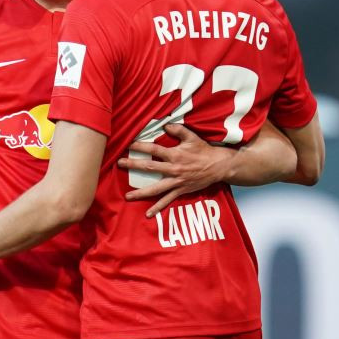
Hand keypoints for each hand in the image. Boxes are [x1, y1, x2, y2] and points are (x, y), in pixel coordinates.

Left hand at [119, 123, 234, 217]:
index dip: (140, 146)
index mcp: (174, 155)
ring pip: (156, 188)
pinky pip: (168, 200)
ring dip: (141, 192)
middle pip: (150, 167)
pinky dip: (158, 207)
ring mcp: (177, 181)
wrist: (219, 166)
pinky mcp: (181, 190)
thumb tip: (165, 125)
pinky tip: (148, 214)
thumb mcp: (192, 137)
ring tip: (128, 196)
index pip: (154, 149)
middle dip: (133, 165)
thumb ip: (178, 129)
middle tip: (119, 164)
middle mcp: (173, 169)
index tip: (128, 145)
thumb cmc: (203, 151)